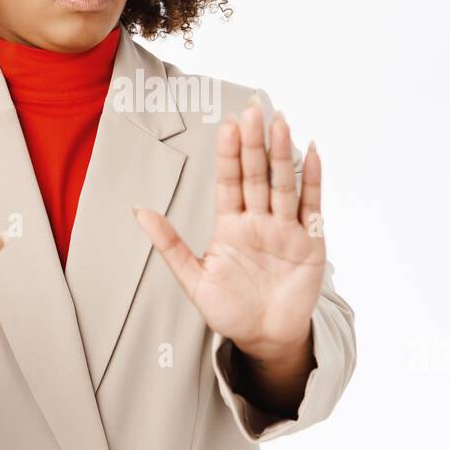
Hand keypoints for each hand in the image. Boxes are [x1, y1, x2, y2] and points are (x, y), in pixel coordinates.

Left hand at [131, 96, 324, 363]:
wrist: (265, 339)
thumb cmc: (229, 309)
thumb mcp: (193, 279)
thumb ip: (169, 244)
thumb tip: (137, 211)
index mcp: (231, 225)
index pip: (229, 182)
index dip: (228, 155)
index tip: (226, 125)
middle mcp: (259, 220)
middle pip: (256, 175)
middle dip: (254, 144)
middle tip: (252, 110)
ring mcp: (285, 228)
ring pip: (282, 184)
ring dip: (281, 154)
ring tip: (279, 123)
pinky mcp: (311, 242)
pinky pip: (312, 205)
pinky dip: (312, 179)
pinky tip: (311, 152)